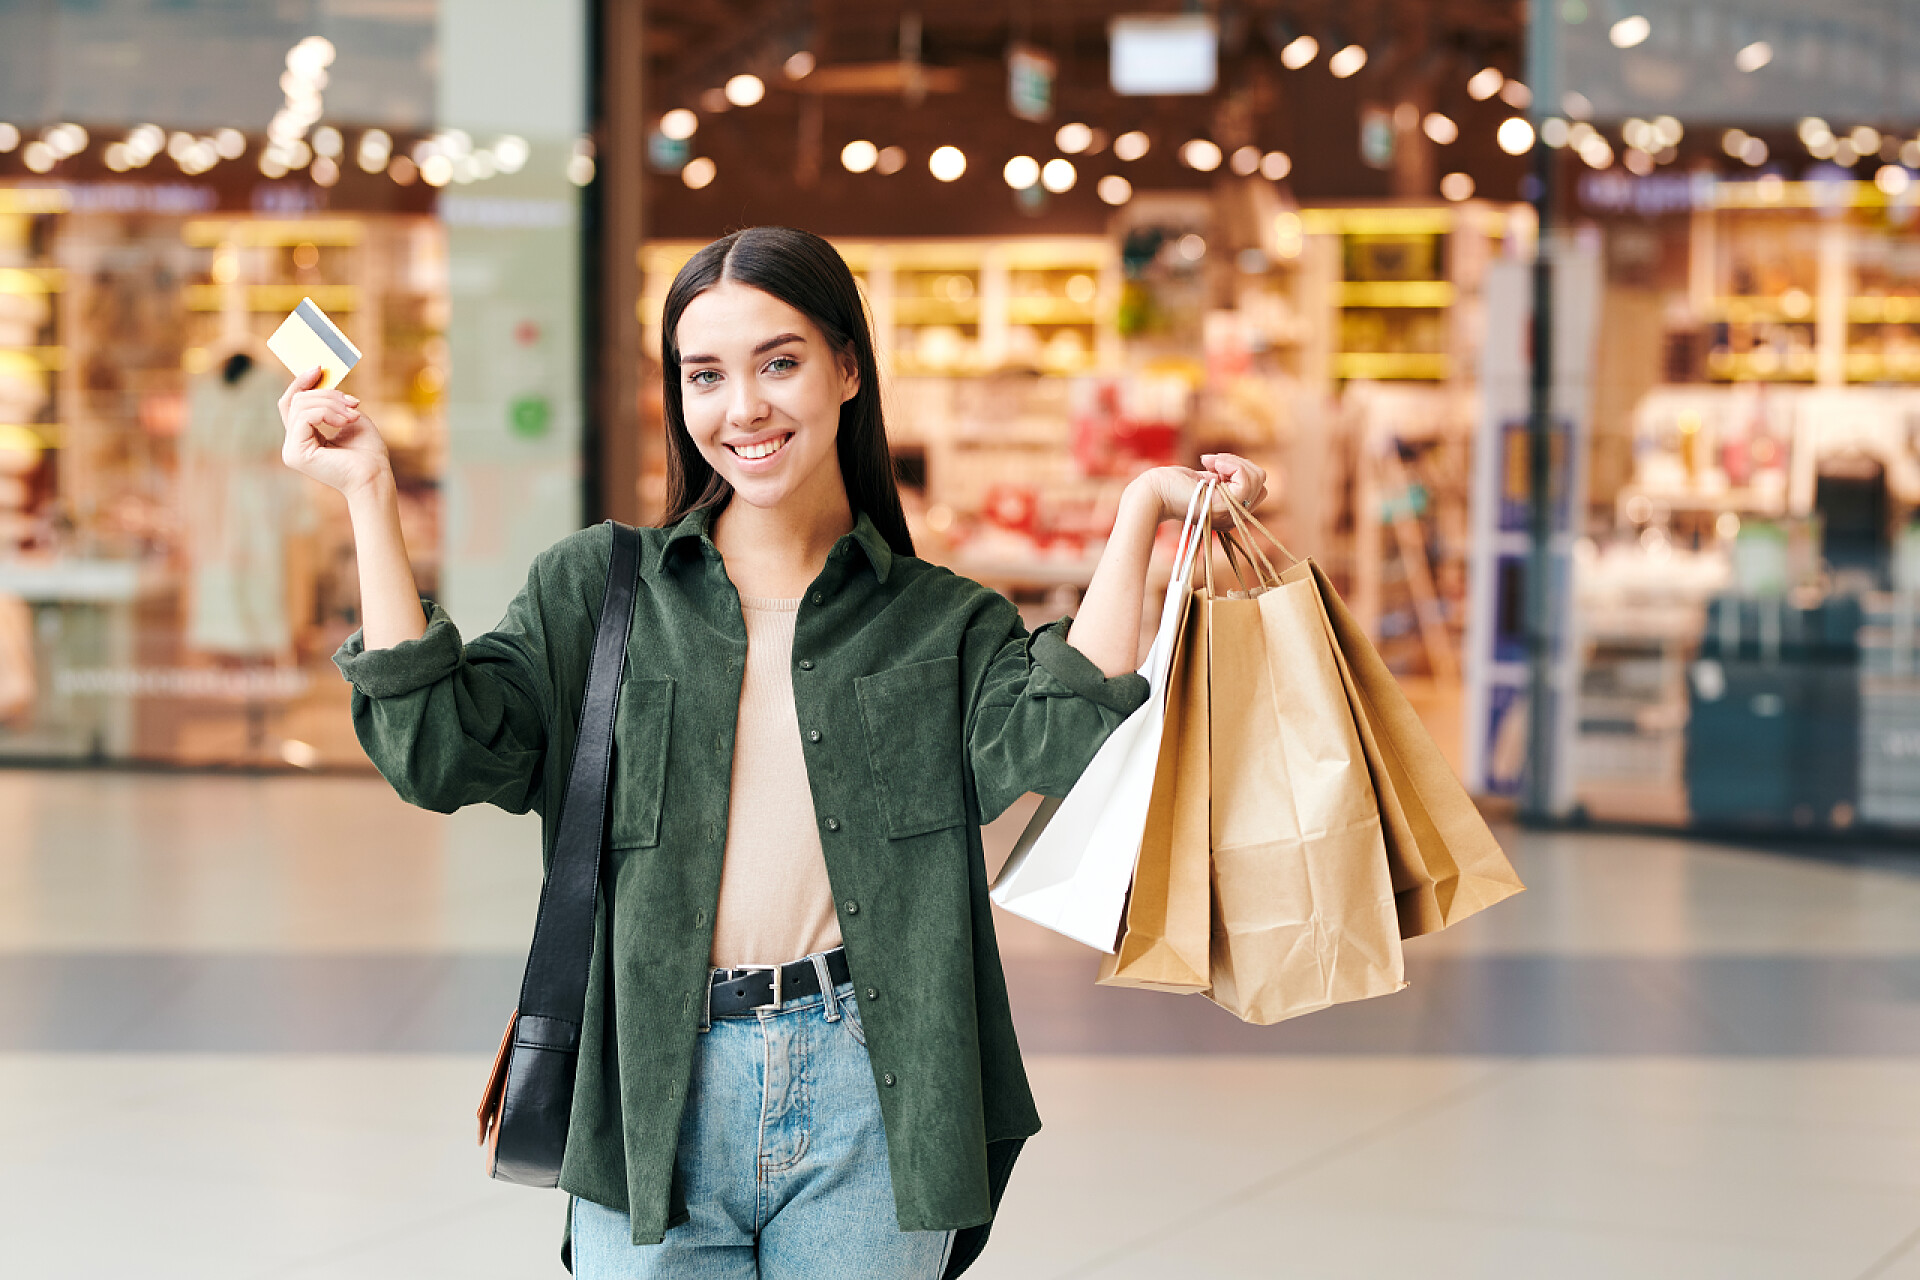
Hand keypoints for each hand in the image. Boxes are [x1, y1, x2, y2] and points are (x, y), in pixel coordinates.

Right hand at [278, 367, 390, 496]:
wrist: (376, 477)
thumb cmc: (369, 453)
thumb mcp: (350, 418)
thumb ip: (332, 402)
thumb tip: (317, 375)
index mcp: (303, 438)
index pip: (292, 403)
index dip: (302, 383)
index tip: (319, 368)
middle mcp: (293, 445)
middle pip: (296, 401)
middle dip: (326, 394)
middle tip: (353, 402)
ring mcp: (292, 450)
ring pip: (301, 405)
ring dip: (331, 404)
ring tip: (353, 415)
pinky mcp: (296, 453)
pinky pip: (305, 416)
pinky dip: (327, 413)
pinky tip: (346, 422)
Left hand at [1129, 452, 1269, 529]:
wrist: (1153, 493)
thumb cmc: (1169, 485)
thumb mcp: (1204, 480)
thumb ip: (1223, 480)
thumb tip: (1237, 467)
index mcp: (1229, 512)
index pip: (1258, 488)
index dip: (1240, 470)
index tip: (1213, 465)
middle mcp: (1233, 517)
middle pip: (1261, 483)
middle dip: (1240, 464)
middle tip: (1211, 462)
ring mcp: (1230, 514)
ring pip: (1259, 479)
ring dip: (1235, 462)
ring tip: (1210, 462)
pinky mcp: (1224, 507)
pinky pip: (1246, 480)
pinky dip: (1231, 465)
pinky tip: (1210, 464)